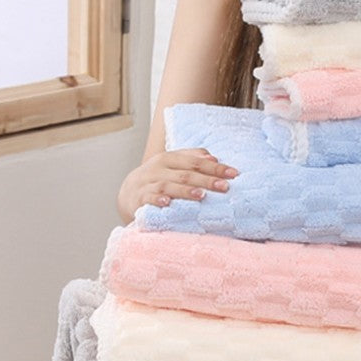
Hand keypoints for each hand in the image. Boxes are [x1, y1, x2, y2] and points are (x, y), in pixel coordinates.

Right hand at [118, 148, 237, 220]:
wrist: (128, 194)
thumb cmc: (157, 179)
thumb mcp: (173, 166)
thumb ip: (192, 159)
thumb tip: (213, 157)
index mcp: (169, 158)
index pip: (195, 161)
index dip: (215, 167)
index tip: (233, 174)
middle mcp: (158, 169)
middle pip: (185, 173)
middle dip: (206, 180)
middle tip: (224, 187)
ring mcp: (147, 183)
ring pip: (168, 186)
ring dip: (185, 191)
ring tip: (201, 195)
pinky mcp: (139, 199)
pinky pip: (148, 199)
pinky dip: (157, 200)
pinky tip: (167, 203)